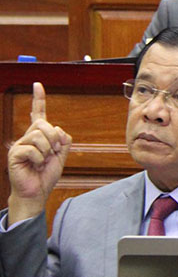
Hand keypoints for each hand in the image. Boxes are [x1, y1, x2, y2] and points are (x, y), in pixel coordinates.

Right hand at [7, 83, 71, 223]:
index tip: (38, 84)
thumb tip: (59, 129)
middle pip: (43, 124)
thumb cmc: (46, 175)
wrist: (36, 192)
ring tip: (42, 161)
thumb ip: (63, 142)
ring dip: (47, 150)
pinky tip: (34, 165)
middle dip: (53, 139)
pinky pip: (32, 149)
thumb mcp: (61, 156)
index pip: (39, 113)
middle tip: (52, 153)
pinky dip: (39, 159)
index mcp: (39, 136)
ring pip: (39, 135)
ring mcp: (20, 145)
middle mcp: (27, 137)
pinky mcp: (14, 154)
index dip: (39, 99)